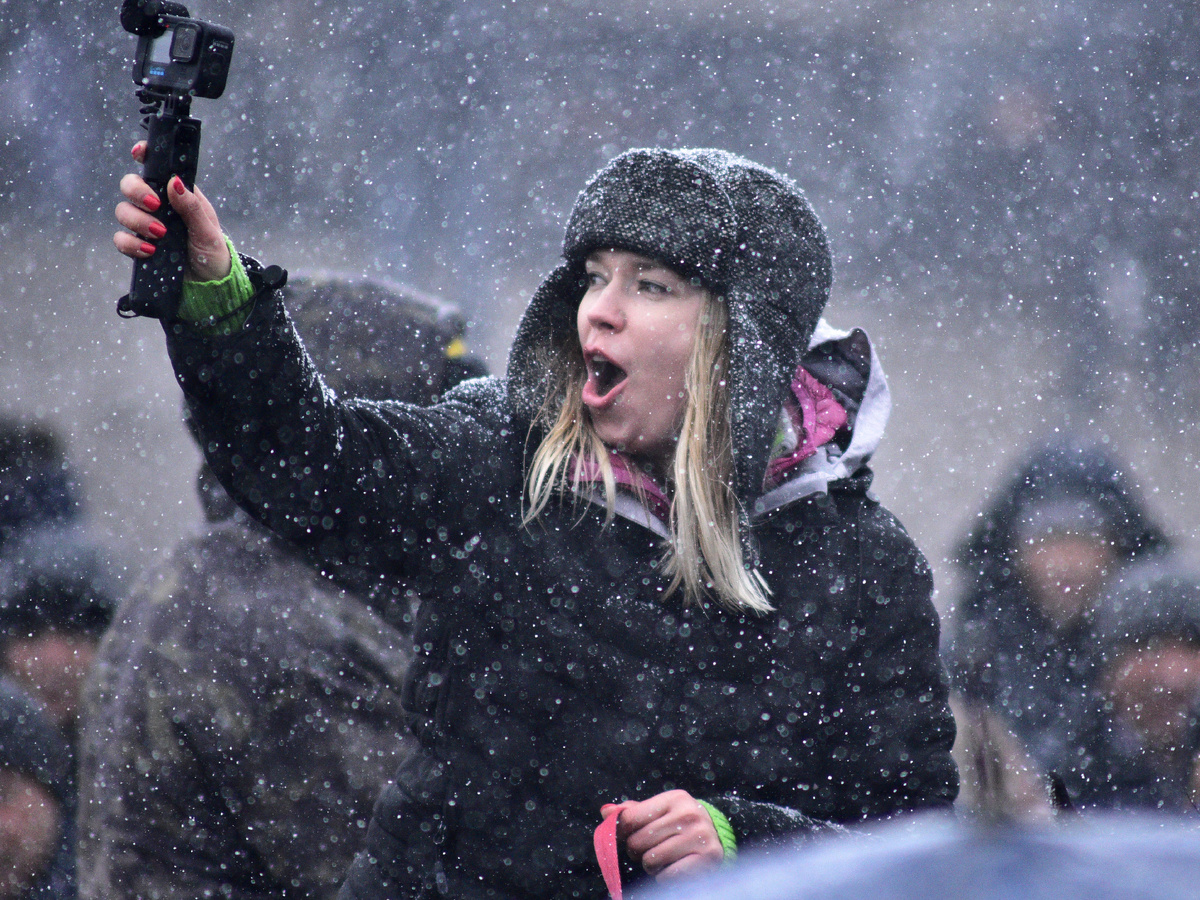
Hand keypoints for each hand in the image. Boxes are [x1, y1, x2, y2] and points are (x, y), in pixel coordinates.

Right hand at [113, 141, 230, 281]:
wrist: (209, 284)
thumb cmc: (213, 252)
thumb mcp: (208, 230)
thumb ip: (191, 207)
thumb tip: (173, 182)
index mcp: (177, 195)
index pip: (155, 169)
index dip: (143, 155)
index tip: (138, 153)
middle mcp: (158, 206)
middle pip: (130, 185)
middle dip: (136, 191)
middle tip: (155, 205)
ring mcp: (145, 225)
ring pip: (123, 211)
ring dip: (137, 221)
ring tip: (160, 234)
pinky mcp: (139, 246)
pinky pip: (121, 239)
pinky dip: (131, 244)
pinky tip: (149, 251)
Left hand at [601, 789, 722, 882]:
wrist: (716, 839)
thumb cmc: (679, 825)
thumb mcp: (659, 812)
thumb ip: (632, 812)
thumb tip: (606, 811)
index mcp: (674, 799)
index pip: (630, 818)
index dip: (621, 832)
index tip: (626, 836)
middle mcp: (688, 815)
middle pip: (638, 842)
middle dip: (638, 851)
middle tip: (651, 849)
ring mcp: (699, 837)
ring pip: (650, 860)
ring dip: (652, 865)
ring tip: (664, 859)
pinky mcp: (707, 859)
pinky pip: (666, 876)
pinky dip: (665, 877)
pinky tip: (675, 867)